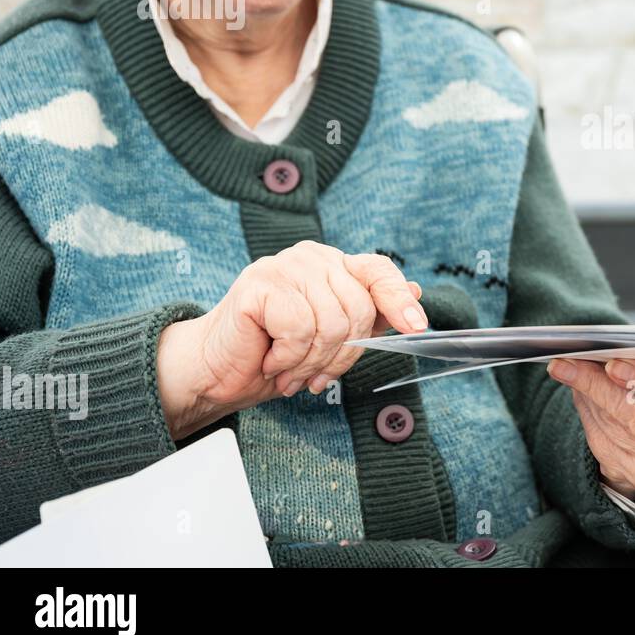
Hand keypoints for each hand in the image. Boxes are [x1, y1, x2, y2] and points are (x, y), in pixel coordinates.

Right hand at [157, 240, 426, 439]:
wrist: (218, 372)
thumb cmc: (274, 355)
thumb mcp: (332, 339)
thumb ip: (370, 315)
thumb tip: (417, 291)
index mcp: (333, 266)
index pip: (379, 270)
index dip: (399, 299)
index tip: (416, 328)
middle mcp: (312, 258)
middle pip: (360, 308)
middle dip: (342, 355)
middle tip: (315, 375)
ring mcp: (285, 266)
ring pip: (332, 323)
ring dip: (312, 362)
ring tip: (291, 371)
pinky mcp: (260, 283)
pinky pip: (300, 328)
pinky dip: (289, 357)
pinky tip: (272, 360)